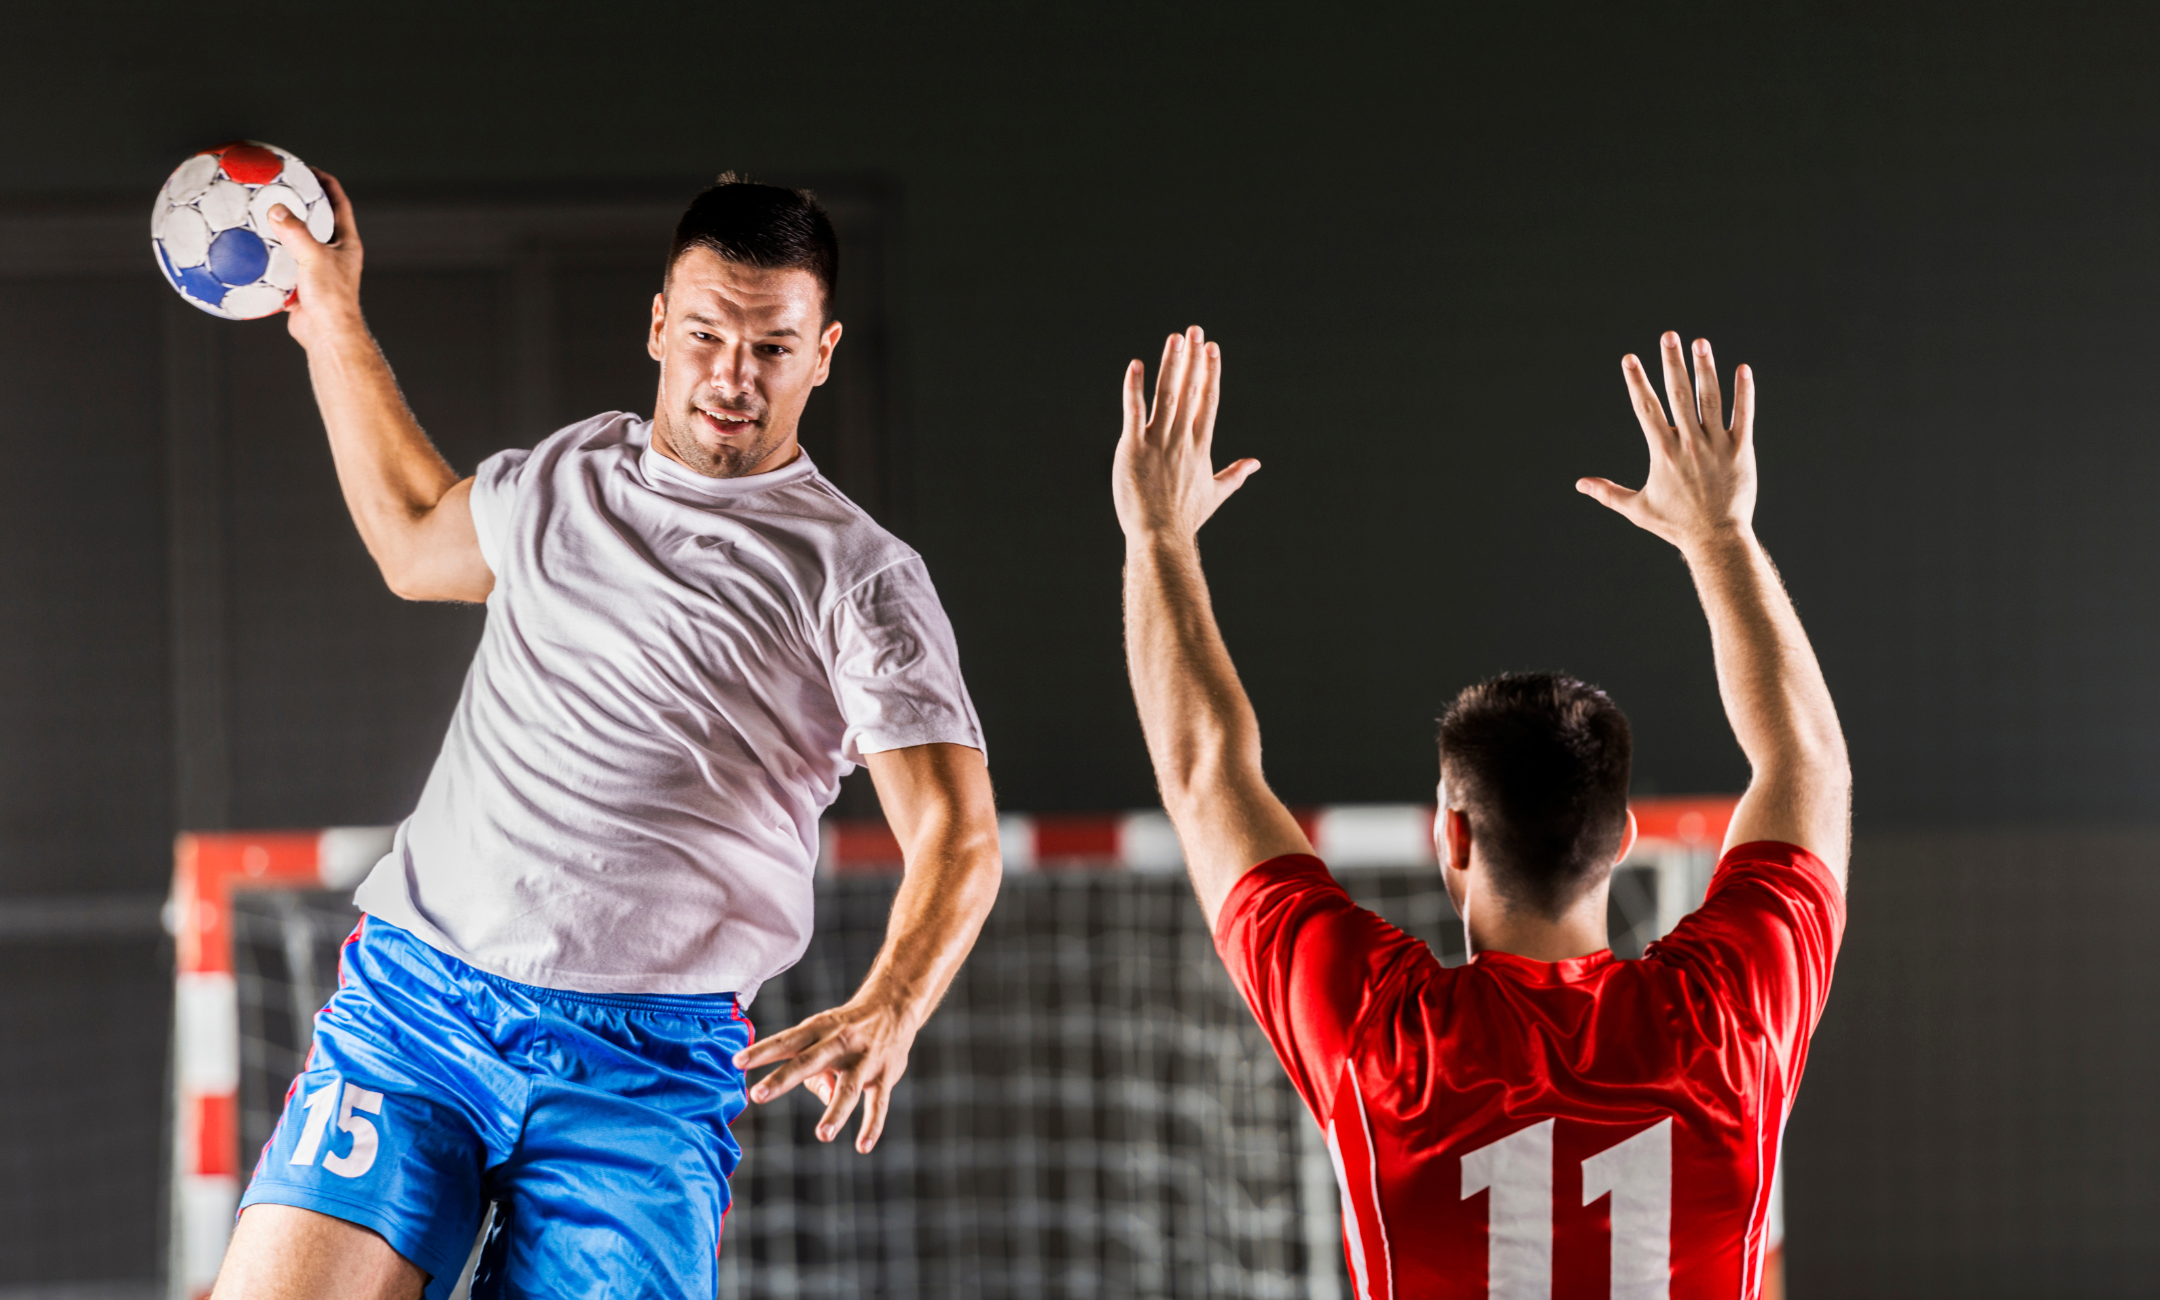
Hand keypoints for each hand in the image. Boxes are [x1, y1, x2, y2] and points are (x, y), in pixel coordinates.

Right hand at [265, 170, 364, 349]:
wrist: (326, 335)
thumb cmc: (330, 297)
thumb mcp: (313, 257)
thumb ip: (295, 233)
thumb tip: (276, 209)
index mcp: (346, 243)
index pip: (339, 204)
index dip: (327, 183)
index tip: (309, 169)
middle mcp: (334, 255)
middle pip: (317, 221)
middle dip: (299, 204)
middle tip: (278, 188)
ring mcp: (317, 271)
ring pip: (296, 245)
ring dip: (278, 232)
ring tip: (257, 216)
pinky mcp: (300, 286)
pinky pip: (280, 267)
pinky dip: (265, 259)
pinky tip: (246, 252)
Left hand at [732, 994, 916, 1152]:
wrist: (894, 1006)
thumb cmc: (848, 1028)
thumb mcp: (825, 1037)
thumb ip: (814, 1070)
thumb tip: (822, 1099)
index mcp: (819, 1029)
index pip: (786, 1041)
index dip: (762, 1051)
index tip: (737, 1062)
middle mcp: (839, 1042)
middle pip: (808, 1061)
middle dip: (783, 1078)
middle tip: (758, 1094)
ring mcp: (864, 1059)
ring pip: (848, 1088)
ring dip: (836, 1112)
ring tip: (822, 1135)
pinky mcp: (884, 1075)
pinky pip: (879, 1103)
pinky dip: (872, 1126)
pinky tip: (862, 1146)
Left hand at [1112, 326, 1260, 542]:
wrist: (1160, 537)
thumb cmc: (1185, 518)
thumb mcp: (1215, 494)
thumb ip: (1235, 474)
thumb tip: (1256, 463)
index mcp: (1200, 446)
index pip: (1209, 401)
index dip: (1211, 372)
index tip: (1213, 348)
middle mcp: (1182, 438)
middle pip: (1190, 390)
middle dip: (1194, 358)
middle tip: (1196, 329)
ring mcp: (1158, 441)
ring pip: (1167, 395)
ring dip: (1172, 364)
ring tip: (1176, 337)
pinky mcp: (1133, 447)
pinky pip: (1134, 411)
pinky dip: (1134, 387)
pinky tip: (1136, 365)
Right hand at [1577, 332, 1757, 555]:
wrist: (1716, 539)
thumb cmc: (1675, 525)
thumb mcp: (1637, 509)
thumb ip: (1608, 492)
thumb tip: (1580, 484)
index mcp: (1663, 452)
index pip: (1646, 409)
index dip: (1637, 381)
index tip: (1629, 358)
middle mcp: (1689, 444)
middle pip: (1678, 395)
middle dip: (1672, 363)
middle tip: (1668, 335)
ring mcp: (1717, 445)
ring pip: (1710, 399)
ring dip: (1705, 369)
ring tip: (1701, 342)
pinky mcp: (1741, 450)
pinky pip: (1744, 415)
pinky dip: (1744, 392)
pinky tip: (1742, 369)